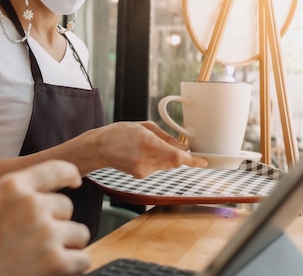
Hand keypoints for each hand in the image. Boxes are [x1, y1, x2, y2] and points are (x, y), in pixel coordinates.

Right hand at [0, 160, 91, 275]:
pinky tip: (52, 269)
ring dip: (66, 244)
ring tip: (40, 255)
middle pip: (66, 207)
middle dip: (57, 222)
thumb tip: (58, 195)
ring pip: (79, 232)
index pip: (56, 169)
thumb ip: (19, 195)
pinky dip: (72, 266)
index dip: (69, 174)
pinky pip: (83, 258)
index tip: (74, 181)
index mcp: (12, 185)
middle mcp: (31, 204)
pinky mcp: (56, 262)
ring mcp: (45, 232)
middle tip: (34, 240)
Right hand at [93, 121, 207, 177]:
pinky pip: (156, 168)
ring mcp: (143, 169)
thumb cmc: (118, 133)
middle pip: (173, 161)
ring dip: (165, 157)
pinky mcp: (140, 175)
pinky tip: (141, 154)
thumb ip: (164, 136)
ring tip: (147, 146)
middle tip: (174, 145)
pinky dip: (155, 161)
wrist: (99, 148)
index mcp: (147, 142)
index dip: (193, 161)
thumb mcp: (142, 126)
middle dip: (178, 155)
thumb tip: (181, 145)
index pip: (176, 157)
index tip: (204, 161)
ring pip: (166, 165)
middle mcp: (146, 158)